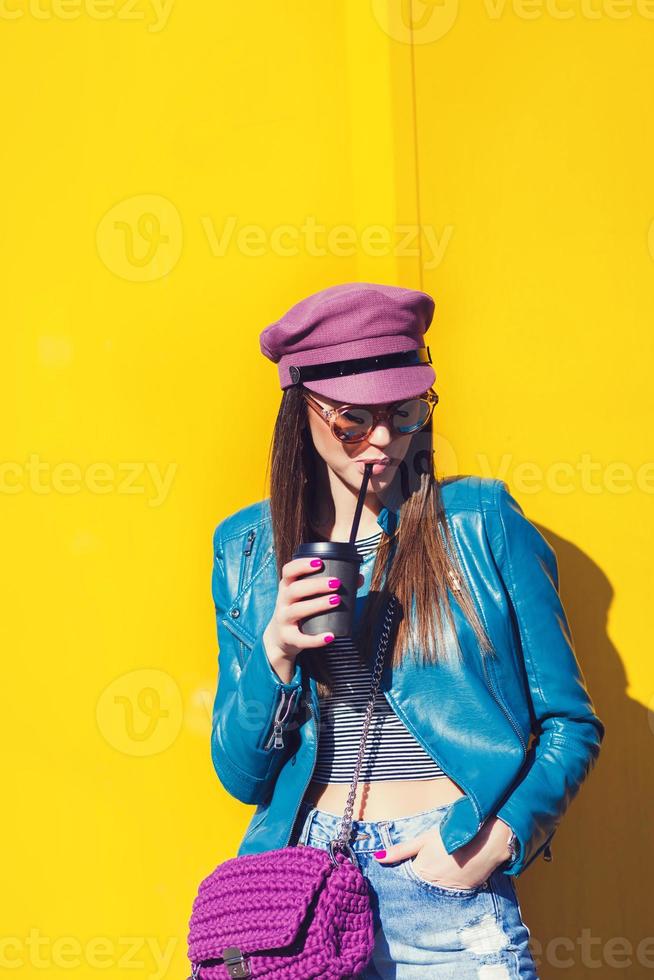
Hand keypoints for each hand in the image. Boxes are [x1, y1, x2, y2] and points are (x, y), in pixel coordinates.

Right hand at [263, 556, 364, 665]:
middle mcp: (283, 602)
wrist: (281, 638)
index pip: (288, 571)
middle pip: (295, 590)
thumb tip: (358, 578)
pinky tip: (330, 636)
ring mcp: (284, 620)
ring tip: (337, 600)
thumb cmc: (300, 610)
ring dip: (318, 604)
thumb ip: (329, 586)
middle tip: (336, 583)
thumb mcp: (306, 597)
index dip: (301, 565)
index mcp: (287, 587)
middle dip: (316, 585)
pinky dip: (315, 639)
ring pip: (297, 610)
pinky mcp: (288, 638)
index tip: (319, 562)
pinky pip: (301, 639)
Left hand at [373, 816, 513, 888]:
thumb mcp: (423, 840)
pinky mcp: (466, 892)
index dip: (408, 874)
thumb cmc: (450, 835)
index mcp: (421, 874)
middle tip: (429, 869)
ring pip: (438, 891)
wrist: (484, 840)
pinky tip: (454, 873)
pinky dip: (452, 885)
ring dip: (438, 884)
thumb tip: (377, 858)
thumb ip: (401, 850)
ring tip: (442, 870)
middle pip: (423, 887)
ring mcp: (452, 892)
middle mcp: (434, 887)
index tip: (404, 874)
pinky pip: (454, 892)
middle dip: (421, 881)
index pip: (408, 880)